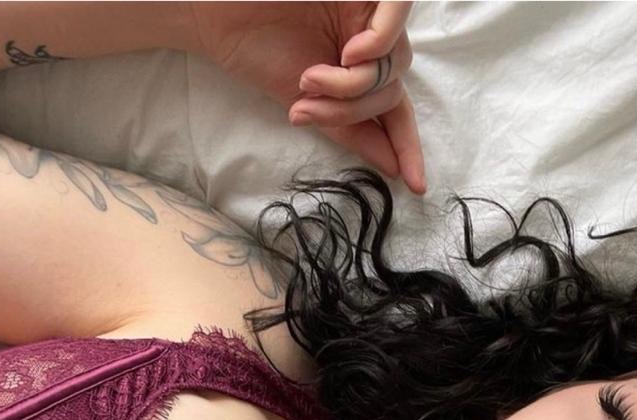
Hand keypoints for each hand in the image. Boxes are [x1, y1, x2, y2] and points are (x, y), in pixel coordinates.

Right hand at [188, 1, 425, 193]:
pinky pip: (394, 26)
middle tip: (306, 104)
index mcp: (356, 68)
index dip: (407, 147)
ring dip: (353, 85)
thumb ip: (350, 130)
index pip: (394, 111)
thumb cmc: (257, 51)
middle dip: (352, 110)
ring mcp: (368, 14)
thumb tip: (392, 167)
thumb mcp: (308, 103)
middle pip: (391, 92)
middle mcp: (368, 41)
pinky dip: (379, 45)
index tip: (416, 185)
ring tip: (309, 77)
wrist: (220, 15)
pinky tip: (351, 52)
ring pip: (394, 66)